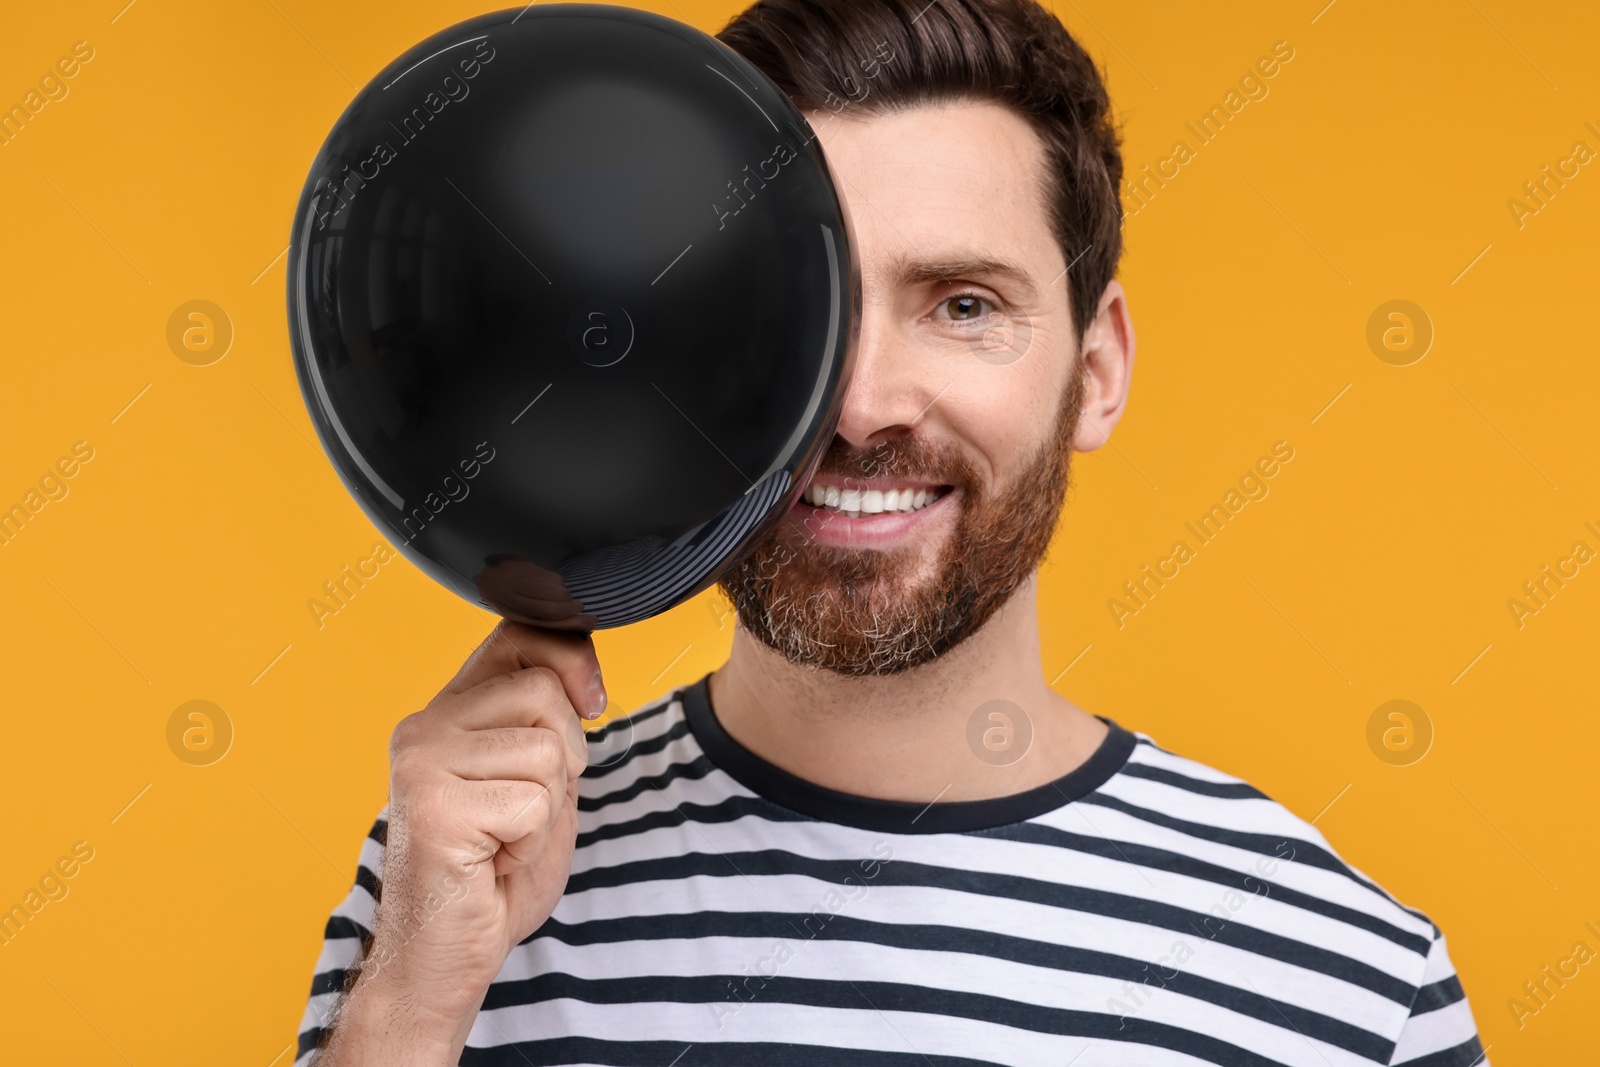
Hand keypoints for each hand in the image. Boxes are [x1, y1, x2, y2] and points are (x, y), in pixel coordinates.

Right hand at [320, 620, 606, 1063]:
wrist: (442, 958)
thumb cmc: (493, 874)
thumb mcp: (539, 779)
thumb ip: (552, 722)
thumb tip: (584, 679)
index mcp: (449, 711)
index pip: (519, 634)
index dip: (571, 658)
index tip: (591, 701)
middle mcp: (425, 726)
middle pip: (544, 693)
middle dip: (564, 760)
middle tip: (521, 813)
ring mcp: (422, 763)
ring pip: (548, 752)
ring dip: (547, 811)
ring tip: (503, 840)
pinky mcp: (434, 806)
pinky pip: (535, 804)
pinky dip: (532, 843)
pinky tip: (493, 863)